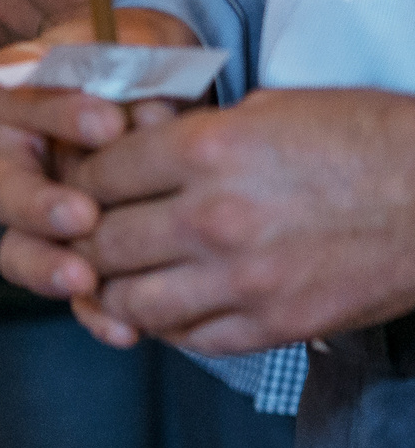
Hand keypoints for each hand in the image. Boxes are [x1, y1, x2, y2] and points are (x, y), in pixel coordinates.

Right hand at [0, 7, 196, 324]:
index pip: (11, 98)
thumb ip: (140, 74)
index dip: (55, 114)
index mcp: (14, 91)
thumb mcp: (143, 45)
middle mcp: (12, 154)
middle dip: (39, 207)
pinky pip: (69, 288)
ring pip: (18, 248)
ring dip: (47, 267)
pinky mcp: (71, 251)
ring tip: (85, 281)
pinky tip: (123, 328)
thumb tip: (148, 120)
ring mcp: (36, 209)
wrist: (165, 86)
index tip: (109, 122)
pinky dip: (93, 311)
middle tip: (82, 216)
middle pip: (1, 188)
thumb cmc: (143, 57)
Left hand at [72, 88, 414, 354]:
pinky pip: (187, 338)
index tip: (84, 186)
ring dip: (114, 290)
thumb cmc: (366, 139)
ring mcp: (241, 279)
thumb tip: (132, 147)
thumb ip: (193, 134)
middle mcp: (212, 218)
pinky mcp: (271, 325)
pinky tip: (168, 305)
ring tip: (119, 276)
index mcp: (207, 151)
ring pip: (129, 301)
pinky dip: (165, 325)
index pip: (97, 176)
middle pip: (100, 242)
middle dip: (83, 238)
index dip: (81, 181)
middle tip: (87, 235)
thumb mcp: (270, 109)